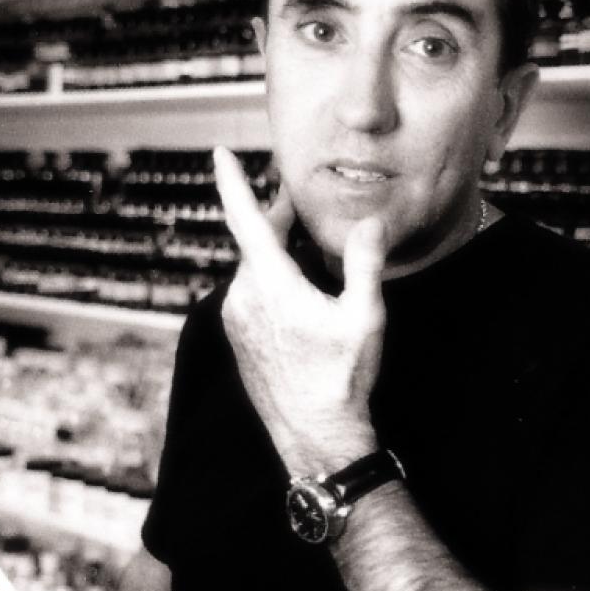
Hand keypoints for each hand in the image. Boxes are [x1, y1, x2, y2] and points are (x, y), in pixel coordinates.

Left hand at [213, 146, 382, 476]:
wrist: (313, 436)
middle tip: (307, 208)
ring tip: (316, 258)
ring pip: (257, 270)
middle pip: (258, 243)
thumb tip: (370, 224)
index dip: (232, 182)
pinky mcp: (238, 338)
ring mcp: (236, 320)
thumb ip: (365, 264)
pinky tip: (305, 297)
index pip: (247, 220)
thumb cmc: (340, 380)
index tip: (219, 154)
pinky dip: (275, 282)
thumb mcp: (364, 317)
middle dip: (281, 221)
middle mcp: (243, 298)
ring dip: (282, 256)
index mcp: (270, 284)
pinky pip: (253, 294)